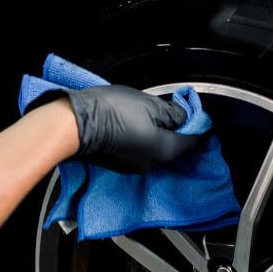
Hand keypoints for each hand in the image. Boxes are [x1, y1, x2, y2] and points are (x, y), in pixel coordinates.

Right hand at [65, 85, 200, 172]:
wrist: (74, 126)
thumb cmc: (111, 112)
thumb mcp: (150, 104)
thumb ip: (174, 113)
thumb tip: (185, 117)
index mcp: (166, 150)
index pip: (194, 142)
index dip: (198, 125)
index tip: (195, 113)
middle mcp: (153, 164)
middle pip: (175, 147)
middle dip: (176, 129)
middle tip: (170, 109)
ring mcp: (135, 166)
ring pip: (156, 148)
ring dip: (157, 133)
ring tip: (147, 115)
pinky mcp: (120, 164)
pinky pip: (140, 151)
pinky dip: (142, 139)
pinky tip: (132, 125)